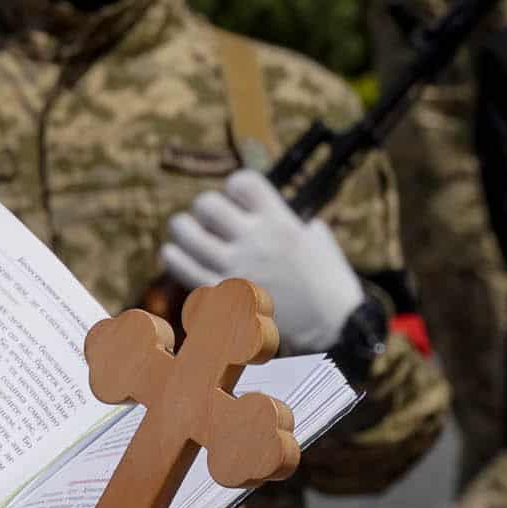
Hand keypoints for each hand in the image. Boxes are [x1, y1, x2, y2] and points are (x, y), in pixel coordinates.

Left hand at [160, 169, 365, 354]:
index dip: (236, 186)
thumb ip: (290, 219)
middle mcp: (254, 240)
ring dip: (184, 229)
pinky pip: (182, 267)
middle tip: (211, 220)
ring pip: (185, 231)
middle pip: (207, 204)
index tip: (240, 199)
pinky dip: (174, 257)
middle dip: (206, 207)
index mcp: (280, 221)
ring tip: (187, 232)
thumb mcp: (317, 239)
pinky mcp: (223, 294)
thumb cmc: (328, 281)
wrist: (332, 326)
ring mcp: (236, 267)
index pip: (242, 181)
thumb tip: (271, 211)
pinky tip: (174, 254)